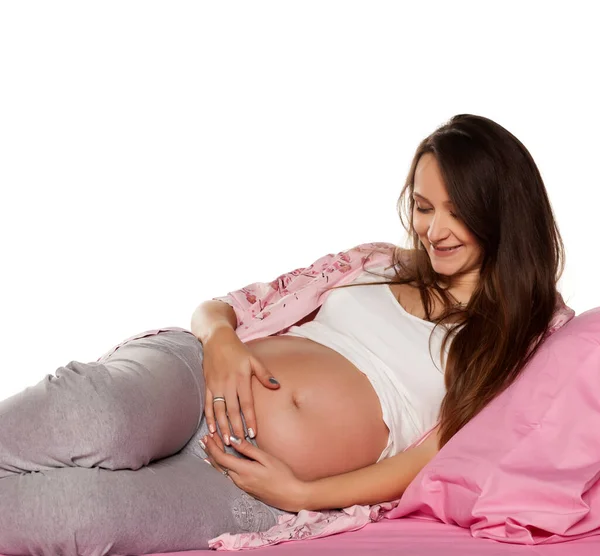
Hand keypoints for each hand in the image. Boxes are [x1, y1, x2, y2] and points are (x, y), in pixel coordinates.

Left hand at [201, 433, 307, 511]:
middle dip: (210, 451)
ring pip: (221, 471)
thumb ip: (248, 449)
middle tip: (204, 439)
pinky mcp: (245, 489)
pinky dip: (221, 467)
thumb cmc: (282, 475)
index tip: (207, 437)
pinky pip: (227, 476)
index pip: (221, 458)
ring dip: (214, 459)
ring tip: (208, 449)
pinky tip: (219, 464)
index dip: (212, 447)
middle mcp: (239, 480)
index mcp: (244, 470)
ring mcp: (241, 486)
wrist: (290, 495)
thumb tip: (233, 439)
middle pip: (218, 465)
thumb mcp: (267, 458)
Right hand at [202, 327, 279, 444]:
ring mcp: (216, 385)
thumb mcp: (253, 359)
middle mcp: (227, 384)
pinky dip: (209, 417)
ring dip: (223, 426)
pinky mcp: (207, 385)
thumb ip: (264, 374)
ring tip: (227, 441)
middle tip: (240, 444)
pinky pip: (208, 404)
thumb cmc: (237, 349)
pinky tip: (212, 429)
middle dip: (236, 428)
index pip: (246, 403)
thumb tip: (277, 385)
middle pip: (232, 410)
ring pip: (219, 410)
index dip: (249, 419)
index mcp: (241, 378)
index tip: (253, 433)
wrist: (216, 339)